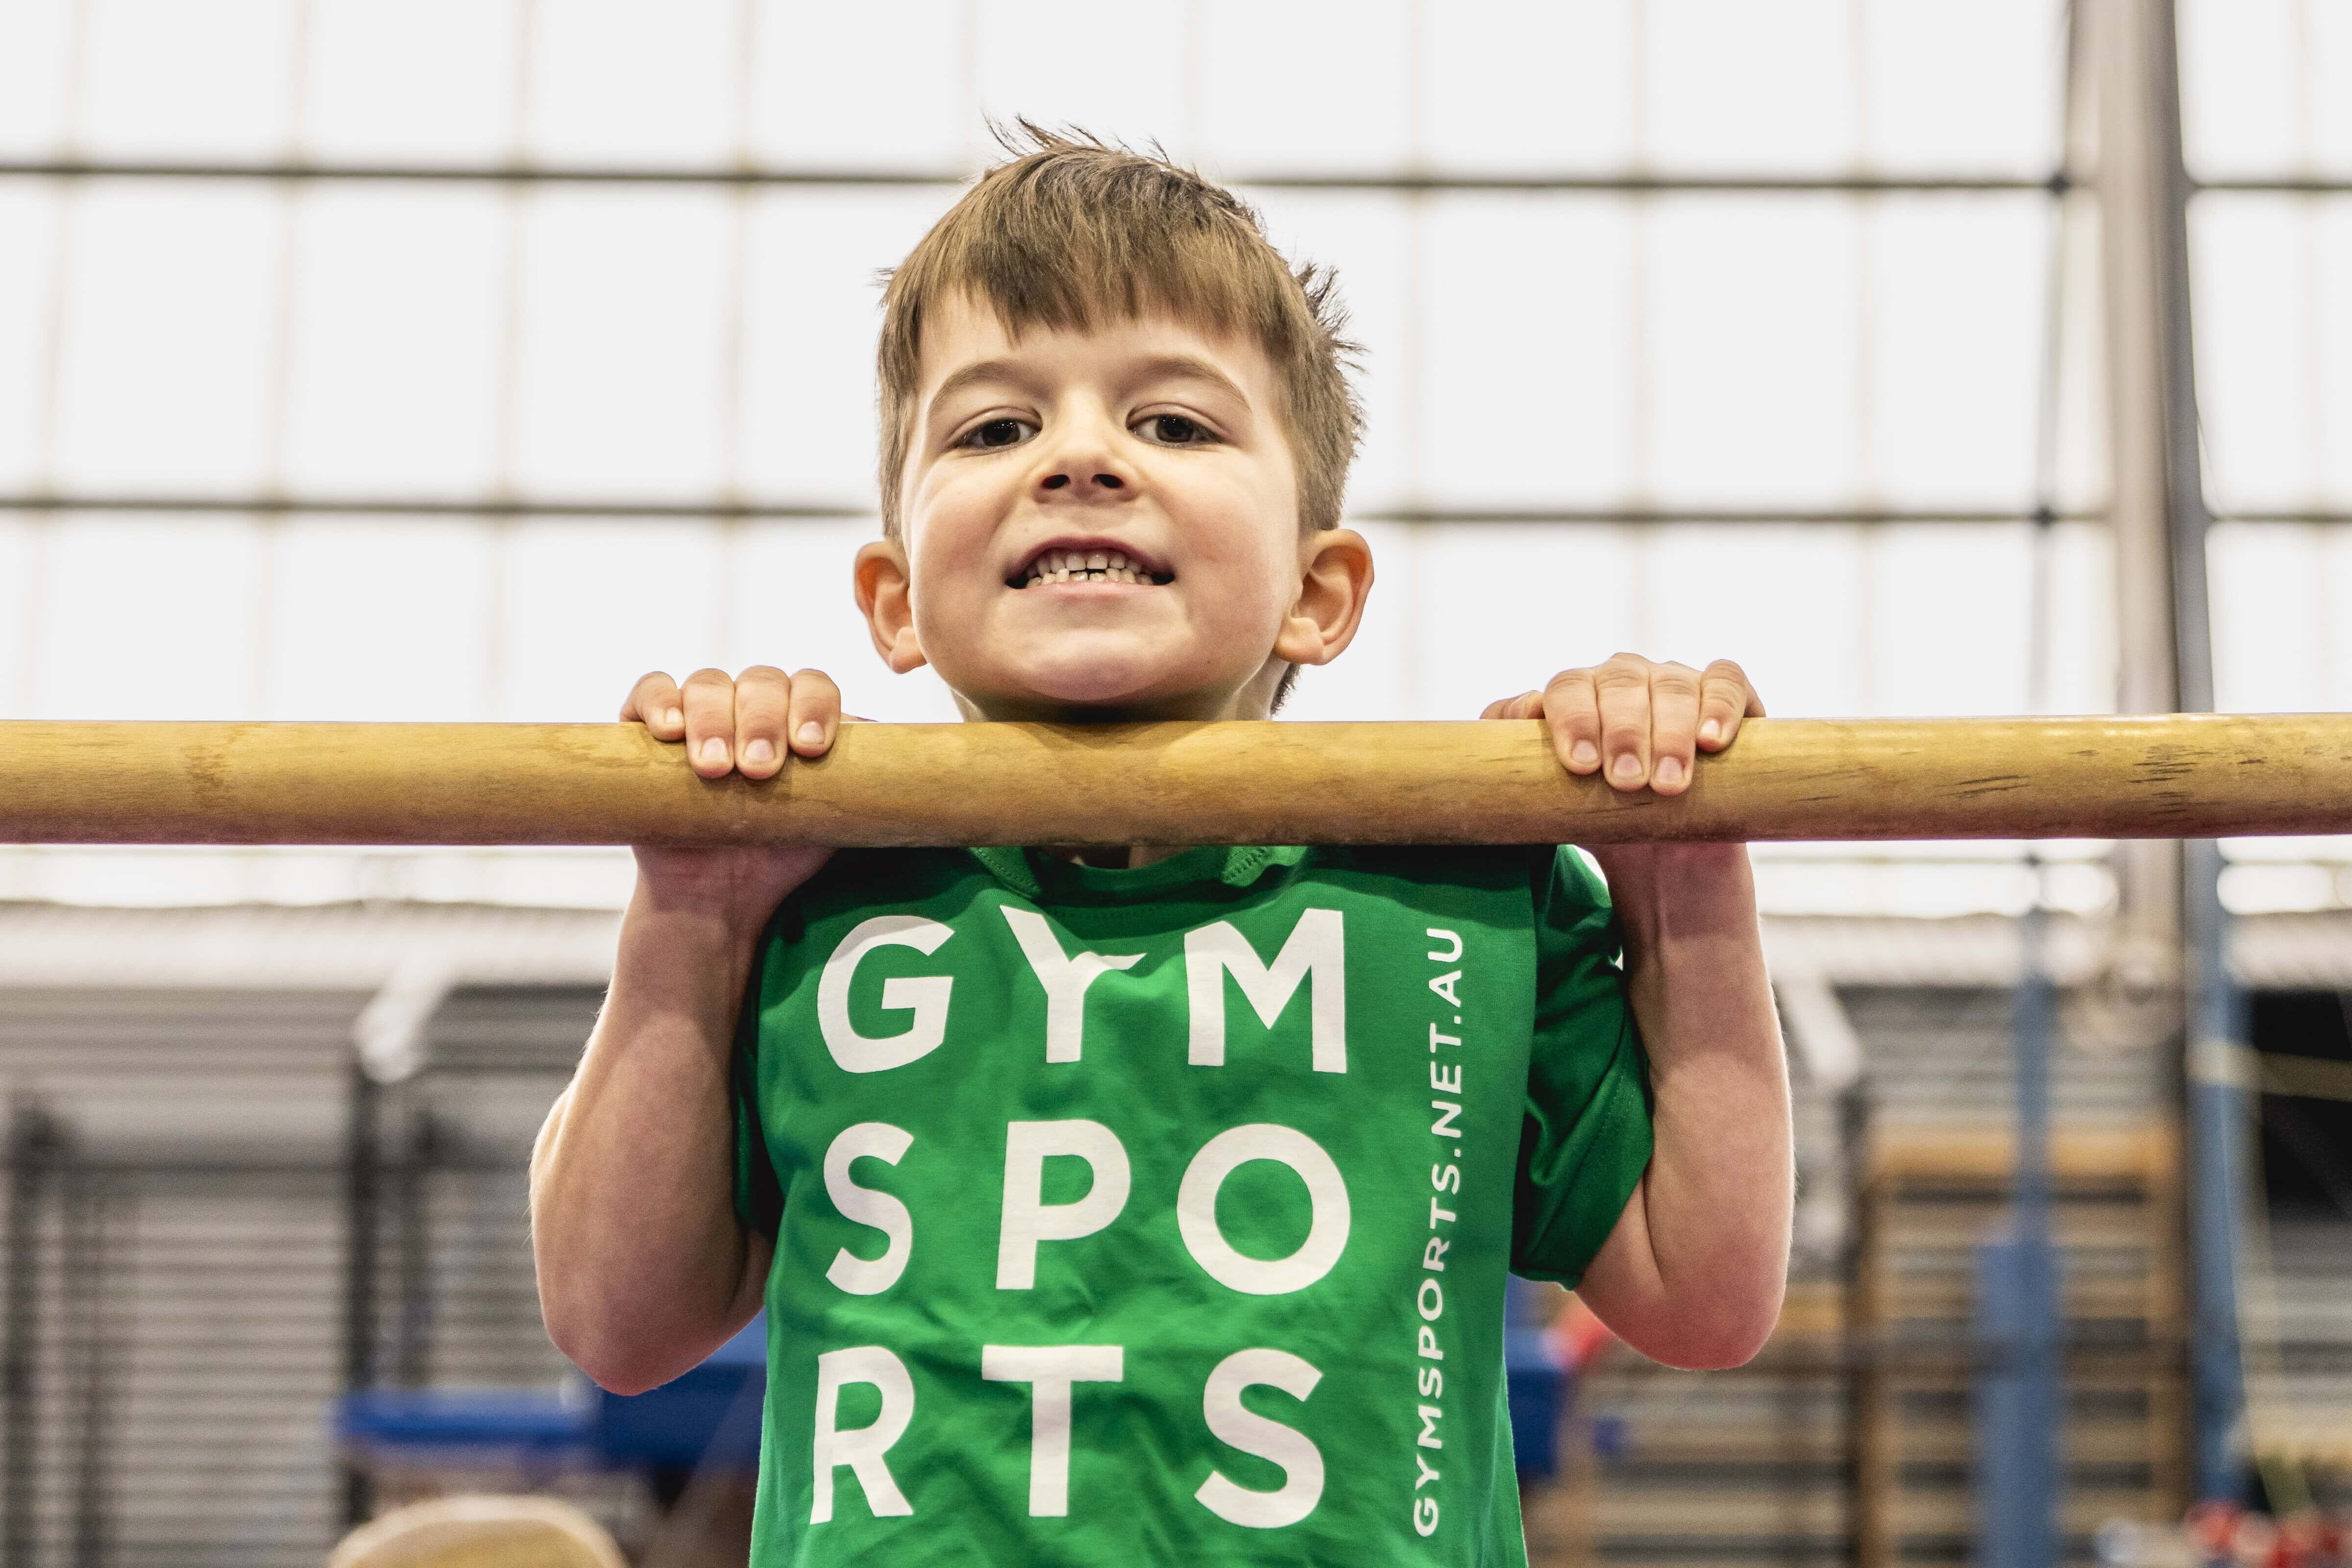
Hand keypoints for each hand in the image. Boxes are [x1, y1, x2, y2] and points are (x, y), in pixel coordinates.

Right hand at [621, 666, 849, 921]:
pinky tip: (669, 731)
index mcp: (799, 716)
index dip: (815, 708)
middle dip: (763, 721)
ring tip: (716, 768)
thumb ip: (867, 788)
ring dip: (713, 720)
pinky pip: (650, 691)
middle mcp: (751, 705)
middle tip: (760, 770)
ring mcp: (700, 714)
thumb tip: (914, 765)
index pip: (813, 686)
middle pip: (762, 681)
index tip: (813, 750)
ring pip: (707, 684)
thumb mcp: (834, 820)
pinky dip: (659, 702)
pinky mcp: (648, 730)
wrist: (722, 898)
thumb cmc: (783, 855)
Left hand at [1481, 653, 1762, 795]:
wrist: (1660, 852)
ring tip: (1668, 783)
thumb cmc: (1597, 814)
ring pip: (1673, 686)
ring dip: (1671, 734)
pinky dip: (1721, 705)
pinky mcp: (1726, 695)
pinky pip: (1726, 681)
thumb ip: (1512, 753)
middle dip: (1623, 733)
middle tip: (1626, 782)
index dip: (1574, 721)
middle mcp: (1626, 678)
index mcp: (1578, 692)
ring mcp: (1677, 681)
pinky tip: (1714, 740)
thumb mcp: (1548, 795)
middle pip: (1621, 684)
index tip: (1581, 767)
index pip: (1568, 688)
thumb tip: (1525, 709)